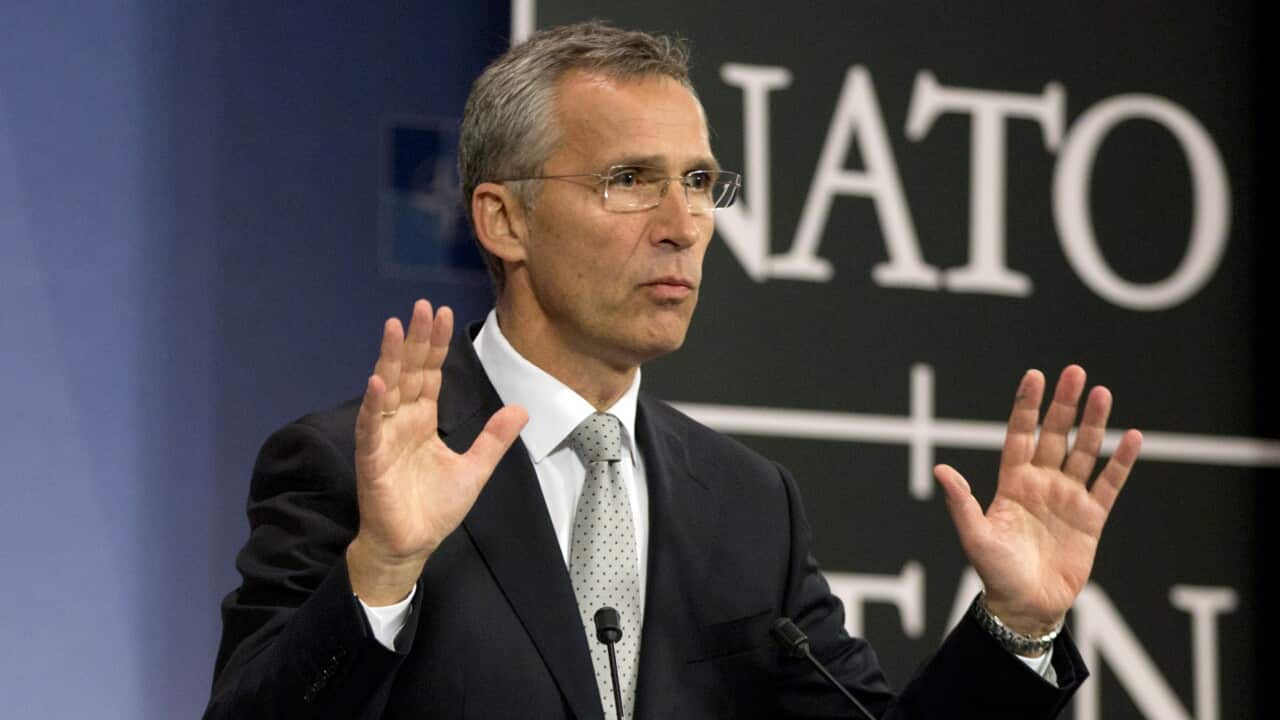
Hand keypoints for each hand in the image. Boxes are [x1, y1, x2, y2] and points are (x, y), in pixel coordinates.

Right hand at [347, 300, 527, 604]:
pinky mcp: (373, 458)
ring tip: (395, 326)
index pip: (430, 374)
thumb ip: (493, 439)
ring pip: (388, 389)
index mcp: (423, 420)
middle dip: (415, 339)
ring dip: (390, 358)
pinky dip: (375, 404)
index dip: (436, 345)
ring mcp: (384, 437)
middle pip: (409, 372)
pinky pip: (373, 426)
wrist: (411, 546)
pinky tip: (378, 380)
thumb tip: (521, 409)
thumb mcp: (475, 470)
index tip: (443, 313)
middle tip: (422, 306)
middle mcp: (402, 421)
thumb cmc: (435, 509)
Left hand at [934, 365, 1141, 636]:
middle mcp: (1042, 483)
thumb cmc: (995, 572)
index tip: (1035, 375)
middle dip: (1064, 404)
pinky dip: (1121, 461)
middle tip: (1075, 371)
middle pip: (1055, 435)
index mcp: (1012, 483)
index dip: (1027, 406)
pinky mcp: (1092, 517)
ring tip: (1102, 393)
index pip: (1020, 435)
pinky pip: (1109, 483)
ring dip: (1094, 423)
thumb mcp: (974, 536)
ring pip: (1084, 452)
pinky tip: (1132, 437)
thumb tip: (940, 469)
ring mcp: (1068, 497)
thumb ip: (961, 502)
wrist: (1026, 605)